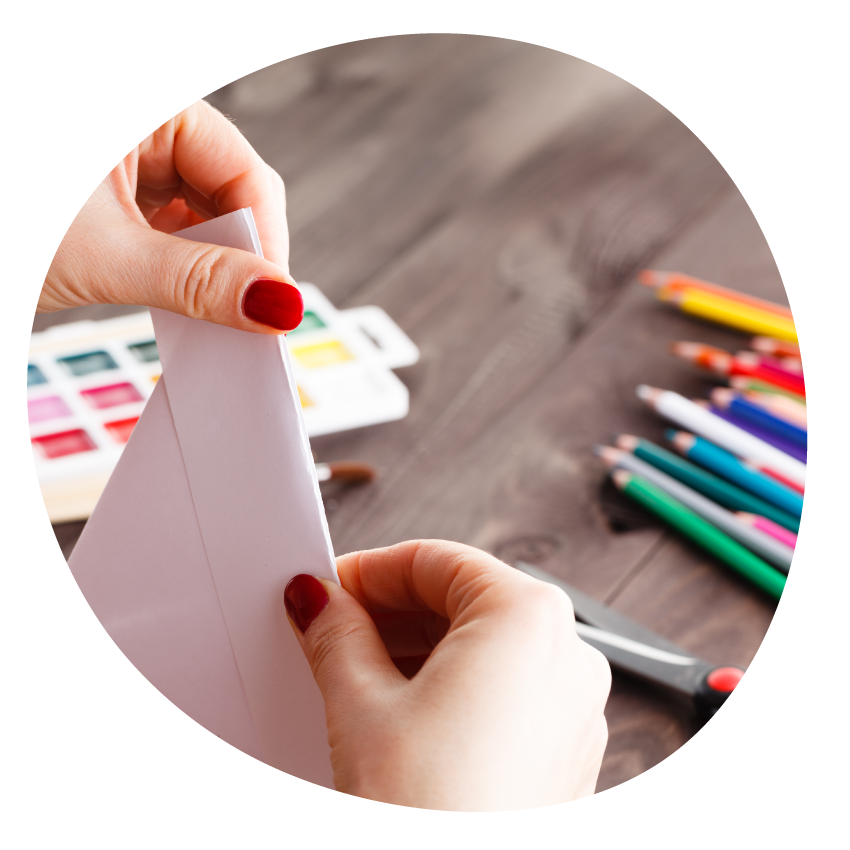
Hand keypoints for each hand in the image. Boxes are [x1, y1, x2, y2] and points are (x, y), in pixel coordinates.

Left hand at [41, 101, 302, 332]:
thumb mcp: (103, 256)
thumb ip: (199, 281)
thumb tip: (280, 306)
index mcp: (152, 109)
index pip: (245, 170)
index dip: (267, 240)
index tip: (275, 304)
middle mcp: (146, 126)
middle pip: (229, 191)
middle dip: (239, 257)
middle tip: (245, 318)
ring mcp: (130, 157)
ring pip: (203, 212)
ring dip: (209, 265)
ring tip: (205, 312)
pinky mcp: (114, 191)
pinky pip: (171, 225)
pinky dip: (178, 264)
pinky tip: (177, 296)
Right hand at [284, 540, 610, 809]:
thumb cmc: (432, 816)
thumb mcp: (361, 705)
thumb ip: (337, 633)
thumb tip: (320, 601)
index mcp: (529, 617)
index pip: (437, 559)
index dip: (371, 569)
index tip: (329, 588)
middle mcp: (566, 654)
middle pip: (464, 599)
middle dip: (390, 610)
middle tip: (332, 628)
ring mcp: (570, 707)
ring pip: (483, 645)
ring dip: (416, 648)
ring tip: (355, 670)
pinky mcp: (560, 751)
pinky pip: (502, 689)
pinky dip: (450, 685)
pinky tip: (399, 709)